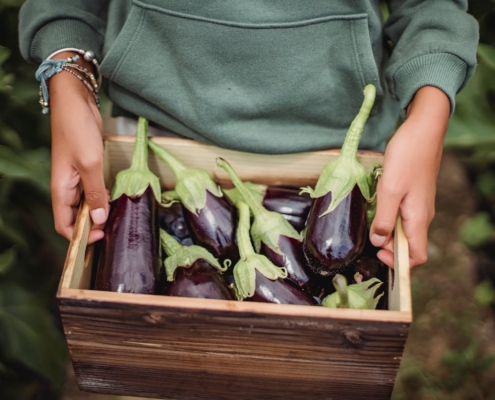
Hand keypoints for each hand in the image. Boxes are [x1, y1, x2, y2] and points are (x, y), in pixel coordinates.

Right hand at [49, 52, 108, 243]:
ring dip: (99, 213)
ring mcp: (77, 178)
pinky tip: (116, 200)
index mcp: (60, 190)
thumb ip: (94, 193)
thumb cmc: (77, 130)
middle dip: (92, 227)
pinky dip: (103, 198)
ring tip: (117, 219)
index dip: (80, 236)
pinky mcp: (87, 168)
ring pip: (86, 205)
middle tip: (114, 230)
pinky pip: (93, 191)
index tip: (100, 237)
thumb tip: (97, 220)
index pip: (64, 225)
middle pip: (76, 218)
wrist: (76, 101)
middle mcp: (66, 187)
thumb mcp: (90, 163)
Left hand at [369, 86, 449, 267]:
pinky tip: (375, 206)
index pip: (417, 256)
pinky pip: (401, 215)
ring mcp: (418, 205)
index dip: (398, 262)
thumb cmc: (408, 157)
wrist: (423, 130)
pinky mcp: (413, 195)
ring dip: (385, 230)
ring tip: (368, 219)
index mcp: (418, 219)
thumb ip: (383, 218)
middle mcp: (421, 216)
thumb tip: (378, 241)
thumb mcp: (390, 189)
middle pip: (407, 244)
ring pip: (402, 229)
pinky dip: (387, 217)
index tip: (377, 253)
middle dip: (387, 245)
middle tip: (367, 234)